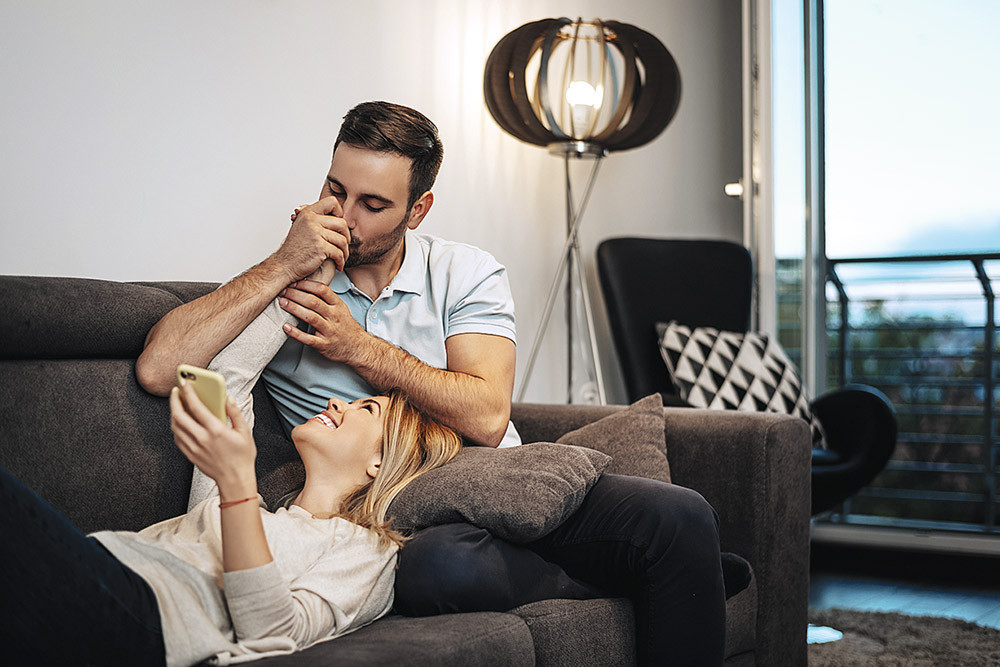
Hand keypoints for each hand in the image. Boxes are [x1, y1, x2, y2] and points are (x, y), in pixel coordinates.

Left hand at [170, 382, 256, 498]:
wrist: (235, 480)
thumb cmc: (242, 457)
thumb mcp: (245, 432)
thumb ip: (235, 413)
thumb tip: (228, 399)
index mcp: (216, 430)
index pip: (196, 407)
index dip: (189, 393)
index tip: (185, 383)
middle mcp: (202, 438)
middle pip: (180, 415)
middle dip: (175, 400)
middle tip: (176, 391)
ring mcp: (194, 447)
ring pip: (175, 426)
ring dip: (174, 413)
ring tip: (178, 404)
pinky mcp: (190, 455)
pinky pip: (177, 437)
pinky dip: (176, 426)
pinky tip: (180, 421)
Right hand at [271, 196, 349, 279]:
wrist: (284, 265)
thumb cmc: (294, 249)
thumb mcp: (302, 227)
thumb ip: (316, 219)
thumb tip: (336, 215)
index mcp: (308, 213)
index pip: (332, 202)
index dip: (339, 213)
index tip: (337, 226)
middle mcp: (311, 220)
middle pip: (342, 223)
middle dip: (346, 236)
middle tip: (344, 245)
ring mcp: (316, 233)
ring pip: (342, 240)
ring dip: (345, 251)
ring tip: (342, 257)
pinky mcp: (320, 247)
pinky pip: (339, 253)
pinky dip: (341, 261)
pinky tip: (339, 265)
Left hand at [278, 280, 366, 363]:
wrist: (357, 348)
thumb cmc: (346, 327)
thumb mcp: (341, 309)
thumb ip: (327, 299)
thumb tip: (307, 286)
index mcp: (338, 306)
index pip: (322, 290)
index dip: (306, 284)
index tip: (294, 283)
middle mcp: (334, 317)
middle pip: (313, 302)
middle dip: (296, 295)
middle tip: (283, 292)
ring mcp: (329, 331)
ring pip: (310, 317)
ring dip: (294, 309)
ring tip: (282, 303)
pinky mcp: (324, 345)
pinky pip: (308, 338)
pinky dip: (295, 333)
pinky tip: (286, 327)